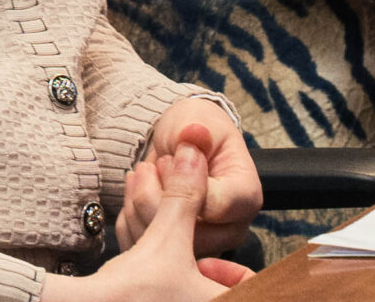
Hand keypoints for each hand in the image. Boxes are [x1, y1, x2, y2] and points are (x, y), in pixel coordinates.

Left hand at [115, 111, 261, 254]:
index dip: (180, 183)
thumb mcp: (196, 120)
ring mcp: (206, 247)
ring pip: (162, 248)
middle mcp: (231, 229)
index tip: (168, 160)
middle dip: (154, 198)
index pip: (211, 207)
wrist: (183, 146)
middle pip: (186, 236)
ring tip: (140, 177)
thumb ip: (195, 130)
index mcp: (246, 197)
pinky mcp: (178, 255)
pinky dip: (129, 222)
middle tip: (147, 168)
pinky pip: (143, 249)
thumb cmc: (196, 131)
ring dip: (137, 208)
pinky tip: (133, 196)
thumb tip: (195, 133)